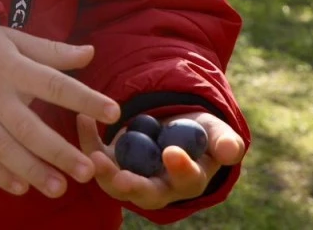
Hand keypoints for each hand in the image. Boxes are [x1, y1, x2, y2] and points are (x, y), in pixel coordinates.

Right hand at [0, 26, 121, 198]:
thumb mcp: (15, 39)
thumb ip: (52, 51)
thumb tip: (91, 53)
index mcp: (12, 68)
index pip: (53, 84)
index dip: (83, 97)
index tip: (112, 111)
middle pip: (28, 128)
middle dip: (58, 151)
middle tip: (87, 171)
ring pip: (4, 149)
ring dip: (32, 170)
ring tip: (59, 189)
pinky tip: (21, 188)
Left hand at [76, 111, 245, 210]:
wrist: (174, 127)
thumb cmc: (200, 132)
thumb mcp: (216, 132)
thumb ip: (224, 142)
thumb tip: (230, 151)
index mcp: (189, 179)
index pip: (186, 179)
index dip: (180, 168)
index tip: (172, 152)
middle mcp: (159, 186)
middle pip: (146, 192)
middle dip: (133, 186)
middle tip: (121, 178)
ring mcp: (133, 177)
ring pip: (116, 184)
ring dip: (104, 172)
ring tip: (94, 156)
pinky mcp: (113, 163)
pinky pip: (98, 157)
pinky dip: (88, 141)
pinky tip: (83, 119)